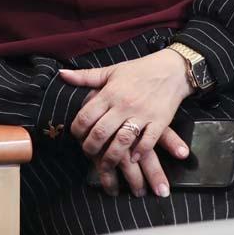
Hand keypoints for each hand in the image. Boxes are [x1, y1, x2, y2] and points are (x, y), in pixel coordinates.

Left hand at [61, 49, 192, 196]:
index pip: (86, 115)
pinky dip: (139, 152)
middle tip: (88, 154)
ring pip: (122, 140)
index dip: (77, 129)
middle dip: (91, 147)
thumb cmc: (138, 70)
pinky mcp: (160, 121)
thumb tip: (62, 74)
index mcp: (110, 92)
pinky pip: (148, 141)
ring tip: (106, 165)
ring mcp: (143, 114)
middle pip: (101, 132)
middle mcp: (124, 104)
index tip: (76, 137)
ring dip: (112, 156)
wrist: (171, 69)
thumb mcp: (110, 71)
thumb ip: (85, 76)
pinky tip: (132, 159)